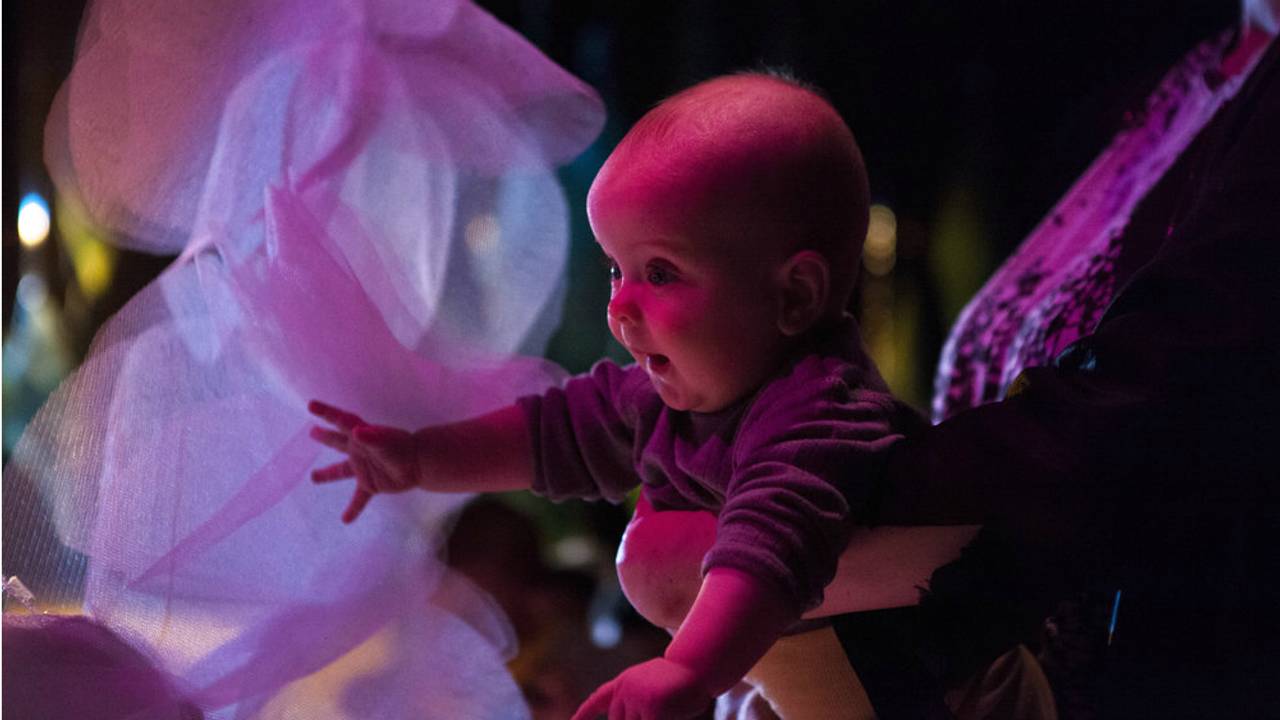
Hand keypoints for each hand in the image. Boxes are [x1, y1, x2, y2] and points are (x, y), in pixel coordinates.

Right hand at [308, 400, 420, 522]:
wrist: (420, 464)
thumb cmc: (403, 448)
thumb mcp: (386, 442)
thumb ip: (372, 438)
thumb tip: (357, 432)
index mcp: (360, 436)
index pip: (341, 422)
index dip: (326, 413)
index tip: (312, 405)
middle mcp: (359, 450)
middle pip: (338, 442)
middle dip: (326, 436)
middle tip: (313, 432)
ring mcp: (364, 468)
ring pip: (342, 471)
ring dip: (327, 474)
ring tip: (313, 477)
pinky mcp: (371, 484)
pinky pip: (359, 498)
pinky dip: (353, 508)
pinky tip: (345, 520)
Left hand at [570, 657, 712, 719]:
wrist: (699, 666)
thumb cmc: (681, 679)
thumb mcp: (653, 687)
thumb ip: (636, 703)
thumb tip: (618, 715)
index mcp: (625, 681)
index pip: (599, 699)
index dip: (585, 712)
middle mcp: (626, 688)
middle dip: (638, 719)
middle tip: (657, 707)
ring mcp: (637, 699)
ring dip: (652, 718)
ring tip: (667, 706)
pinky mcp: (651, 710)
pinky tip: (671, 712)